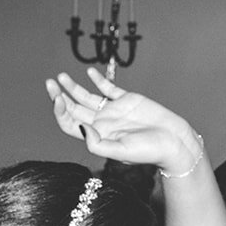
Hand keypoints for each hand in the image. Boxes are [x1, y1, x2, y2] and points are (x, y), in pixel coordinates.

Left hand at [47, 68, 199, 172]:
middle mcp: (102, 123)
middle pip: (74, 108)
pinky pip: (109, 88)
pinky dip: (99, 80)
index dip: (60, 111)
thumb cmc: (150, 151)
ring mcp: (113, 110)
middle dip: (60, 95)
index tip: (58, 98)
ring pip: (87, 97)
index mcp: (97, 136)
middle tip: (50, 83)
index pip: (70, 123)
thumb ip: (98, 144)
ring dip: (73, 87)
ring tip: (61, 76)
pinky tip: (90, 73)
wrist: (174, 141)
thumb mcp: (121, 152)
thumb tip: (81, 128)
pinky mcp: (127, 100)